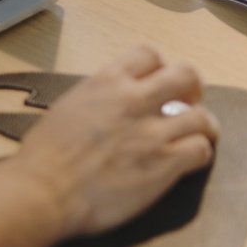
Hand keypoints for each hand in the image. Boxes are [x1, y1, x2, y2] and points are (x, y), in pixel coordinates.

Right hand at [0, 46, 219, 238]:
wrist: (44, 191)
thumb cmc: (43, 157)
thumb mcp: (67, 109)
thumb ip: (96, 101)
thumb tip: (109, 108)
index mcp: (105, 83)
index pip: (148, 54)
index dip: (158, 68)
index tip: (157, 82)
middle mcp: (133, 100)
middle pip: (186, 75)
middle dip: (192, 87)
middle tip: (188, 102)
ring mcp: (152, 133)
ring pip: (202, 117)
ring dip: (203, 126)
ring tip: (197, 136)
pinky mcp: (164, 164)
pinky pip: (200, 150)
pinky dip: (200, 154)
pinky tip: (189, 162)